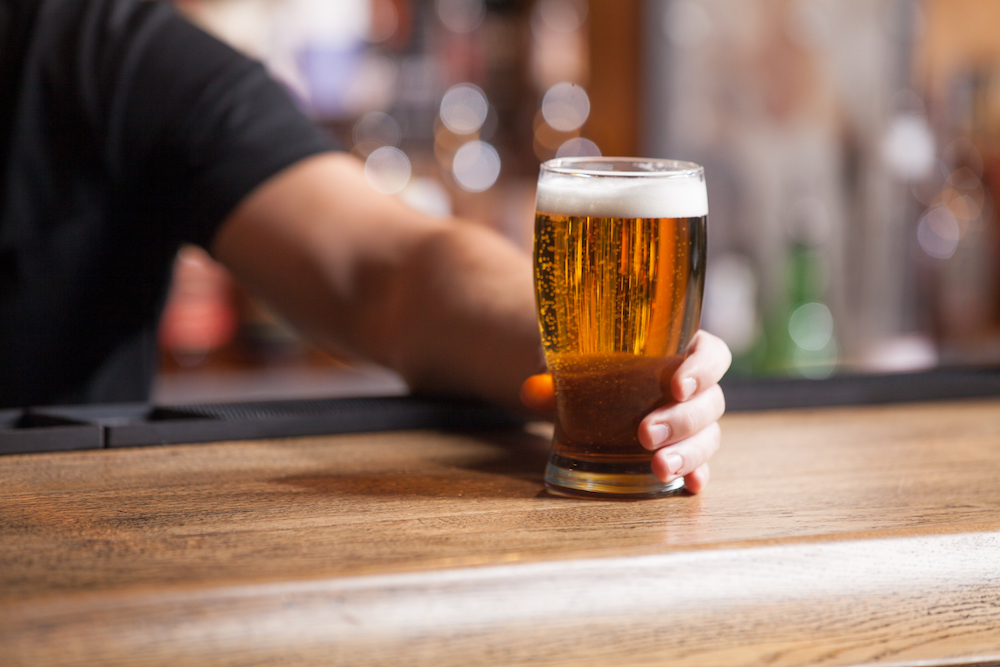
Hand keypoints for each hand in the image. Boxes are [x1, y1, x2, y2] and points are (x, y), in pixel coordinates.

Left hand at [520, 330, 731, 493]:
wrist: (590, 390)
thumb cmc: (596, 365)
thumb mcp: (578, 362)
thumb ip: (558, 375)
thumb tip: (532, 391)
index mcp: (680, 350)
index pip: (711, 355)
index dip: (702, 370)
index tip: (677, 386)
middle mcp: (694, 387)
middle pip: (710, 401)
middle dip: (682, 420)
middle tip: (646, 433)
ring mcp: (693, 421)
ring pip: (708, 435)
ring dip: (688, 452)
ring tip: (659, 467)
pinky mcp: (684, 449)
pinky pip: (702, 463)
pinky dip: (697, 474)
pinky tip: (688, 485)